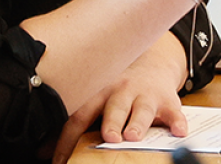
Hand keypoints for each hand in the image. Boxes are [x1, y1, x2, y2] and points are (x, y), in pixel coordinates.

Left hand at [51, 33, 187, 163]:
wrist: (153, 66)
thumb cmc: (118, 91)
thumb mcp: (97, 99)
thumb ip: (76, 122)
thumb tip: (41, 149)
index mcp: (99, 91)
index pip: (80, 114)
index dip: (68, 138)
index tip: (60, 162)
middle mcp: (122, 90)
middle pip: (114, 107)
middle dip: (111, 122)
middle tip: (109, 138)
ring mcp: (146, 94)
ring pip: (142, 108)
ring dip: (138, 123)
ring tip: (134, 136)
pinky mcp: (168, 100)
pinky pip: (174, 111)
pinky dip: (177, 121)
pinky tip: (179, 131)